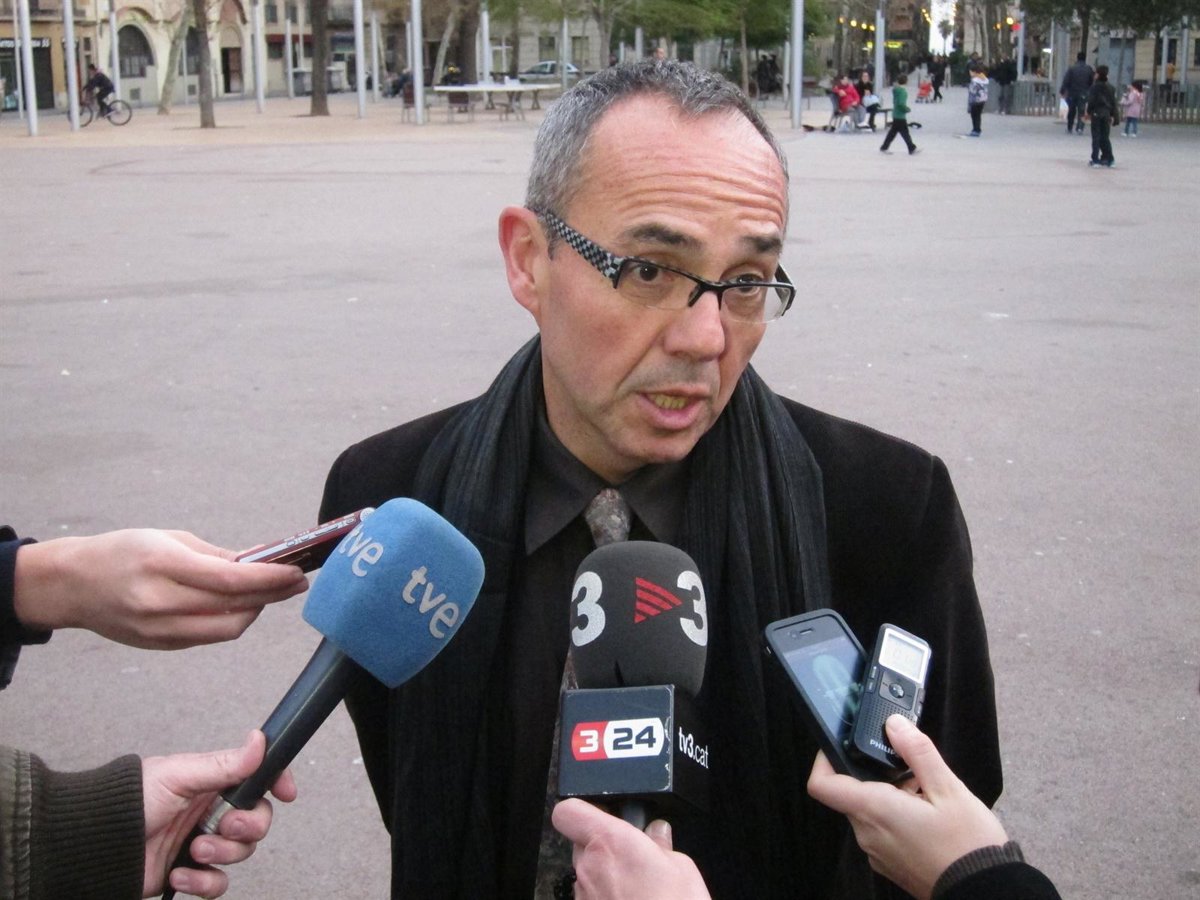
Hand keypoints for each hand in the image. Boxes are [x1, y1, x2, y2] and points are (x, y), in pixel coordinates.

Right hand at [13, 529, 307, 647]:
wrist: (72, 584)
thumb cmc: (123, 552)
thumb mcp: (169, 538)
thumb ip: (217, 555)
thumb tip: (262, 561)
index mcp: (162, 566)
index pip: (229, 580)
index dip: (269, 579)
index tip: (295, 572)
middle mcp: (160, 602)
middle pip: (234, 608)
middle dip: (272, 596)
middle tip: (295, 582)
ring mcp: (159, 630)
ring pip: (226, 629)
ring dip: (256, 611)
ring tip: (273, 593)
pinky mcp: (159, 645)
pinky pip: (209, 636)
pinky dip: (231, 621)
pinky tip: (243, 605)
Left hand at [142, 730, 296, 897]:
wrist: (94, 845)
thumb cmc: (128, 801)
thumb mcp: (178, 775)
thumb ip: (223, 764)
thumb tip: (259, 740)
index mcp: (212, 781)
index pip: (258, 777)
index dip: (277, 782)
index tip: (287, 793)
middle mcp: (212, 811)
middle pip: (258, 819)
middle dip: (248, 825)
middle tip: (224, 825)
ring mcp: (203, 842)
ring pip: (242, 852)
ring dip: (221, 854)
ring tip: (193, 850)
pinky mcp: (191, 872)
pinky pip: (218, 883)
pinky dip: (203, 881)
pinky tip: (180, 873)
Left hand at [551, 799, 710, 899]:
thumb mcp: (683, 868)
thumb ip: (661, 845)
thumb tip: (656, 836)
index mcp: (611, 843)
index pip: (569, 812)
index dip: (583, 811)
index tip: (603, 815)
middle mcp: (589, 869)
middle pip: (581, 846)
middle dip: (604, 849)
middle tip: (633, 858)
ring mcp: (584, 898)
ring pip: (587, 876)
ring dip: (606, 877)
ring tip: (639, 889)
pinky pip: (592, 899)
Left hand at [806, 715, 1007, 899]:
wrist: (985, 891)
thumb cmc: (968, 845)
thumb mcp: (949, 789)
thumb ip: (917, 752)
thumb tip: (894, 724)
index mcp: (874, 810)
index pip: (822, 784)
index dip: (823, 759)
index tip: (840, 745)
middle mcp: (867, 834)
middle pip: (851, 793)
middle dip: (875, 776)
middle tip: (910, 772)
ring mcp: (877, 853)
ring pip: (868, 812)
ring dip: (889, 797)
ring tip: (926, 797)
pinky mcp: (889, 864)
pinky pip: (881, 831)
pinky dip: (896, 818)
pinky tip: (927, 817)